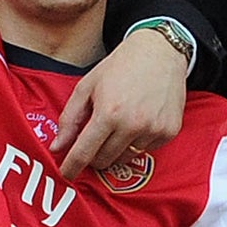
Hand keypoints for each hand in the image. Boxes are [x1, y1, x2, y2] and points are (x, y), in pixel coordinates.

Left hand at [50, 26, 190, 179]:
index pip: (84, 153)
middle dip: (94, 155)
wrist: (160, 52)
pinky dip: (137, 142)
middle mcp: (133, 125)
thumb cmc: (120, 66)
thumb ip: (69, 119)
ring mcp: (154, 130)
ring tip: (117, 127)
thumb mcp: (87, 87)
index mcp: (108, 113)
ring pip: (125, 158)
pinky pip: (146, 151)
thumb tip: (57, 147)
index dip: (71, 167)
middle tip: (94, 140)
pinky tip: (137, 122)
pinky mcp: (169, 131)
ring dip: (116, 149)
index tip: (66, 174)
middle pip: (104, 160)